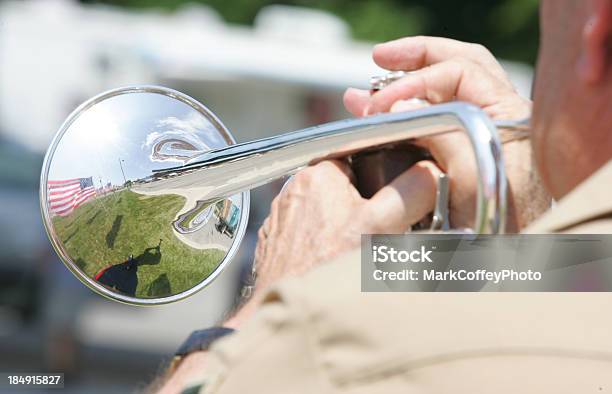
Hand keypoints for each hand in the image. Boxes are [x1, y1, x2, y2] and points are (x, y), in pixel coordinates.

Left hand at [224, 159, 439, 326]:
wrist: (291, 317)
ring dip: (346, 231)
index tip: (390, 209)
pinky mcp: (276, 245)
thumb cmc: (329, 269)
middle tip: (379, 237)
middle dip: (365, 211)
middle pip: (344, 190)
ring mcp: (281, 219)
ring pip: (327, 215)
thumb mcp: (382, 225)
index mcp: (317, 174)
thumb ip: (412, 192)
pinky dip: (324, 247)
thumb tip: (432, 173)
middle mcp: (292, 191)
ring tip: (356, 256)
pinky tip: (334, 267)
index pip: (360, 163)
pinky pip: (309, 236)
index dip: (382, 185)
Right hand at [344, 36, 549, 229]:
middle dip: (415, 58)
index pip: (460, 72)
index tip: (383, 101)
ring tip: (366, 93)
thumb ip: (442, 134)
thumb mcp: (472, 179)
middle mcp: (499, 114)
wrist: (511, 255)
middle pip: (457, 65)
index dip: (417, 80)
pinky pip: (434, 115)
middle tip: (379, 57)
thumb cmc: (503, 224)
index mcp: (510, 113)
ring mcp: (481, 130)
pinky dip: (405, 110)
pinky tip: (379, 115)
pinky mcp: (464, 149)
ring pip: (444, 88)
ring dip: (405, 84)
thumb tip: (401, 104)